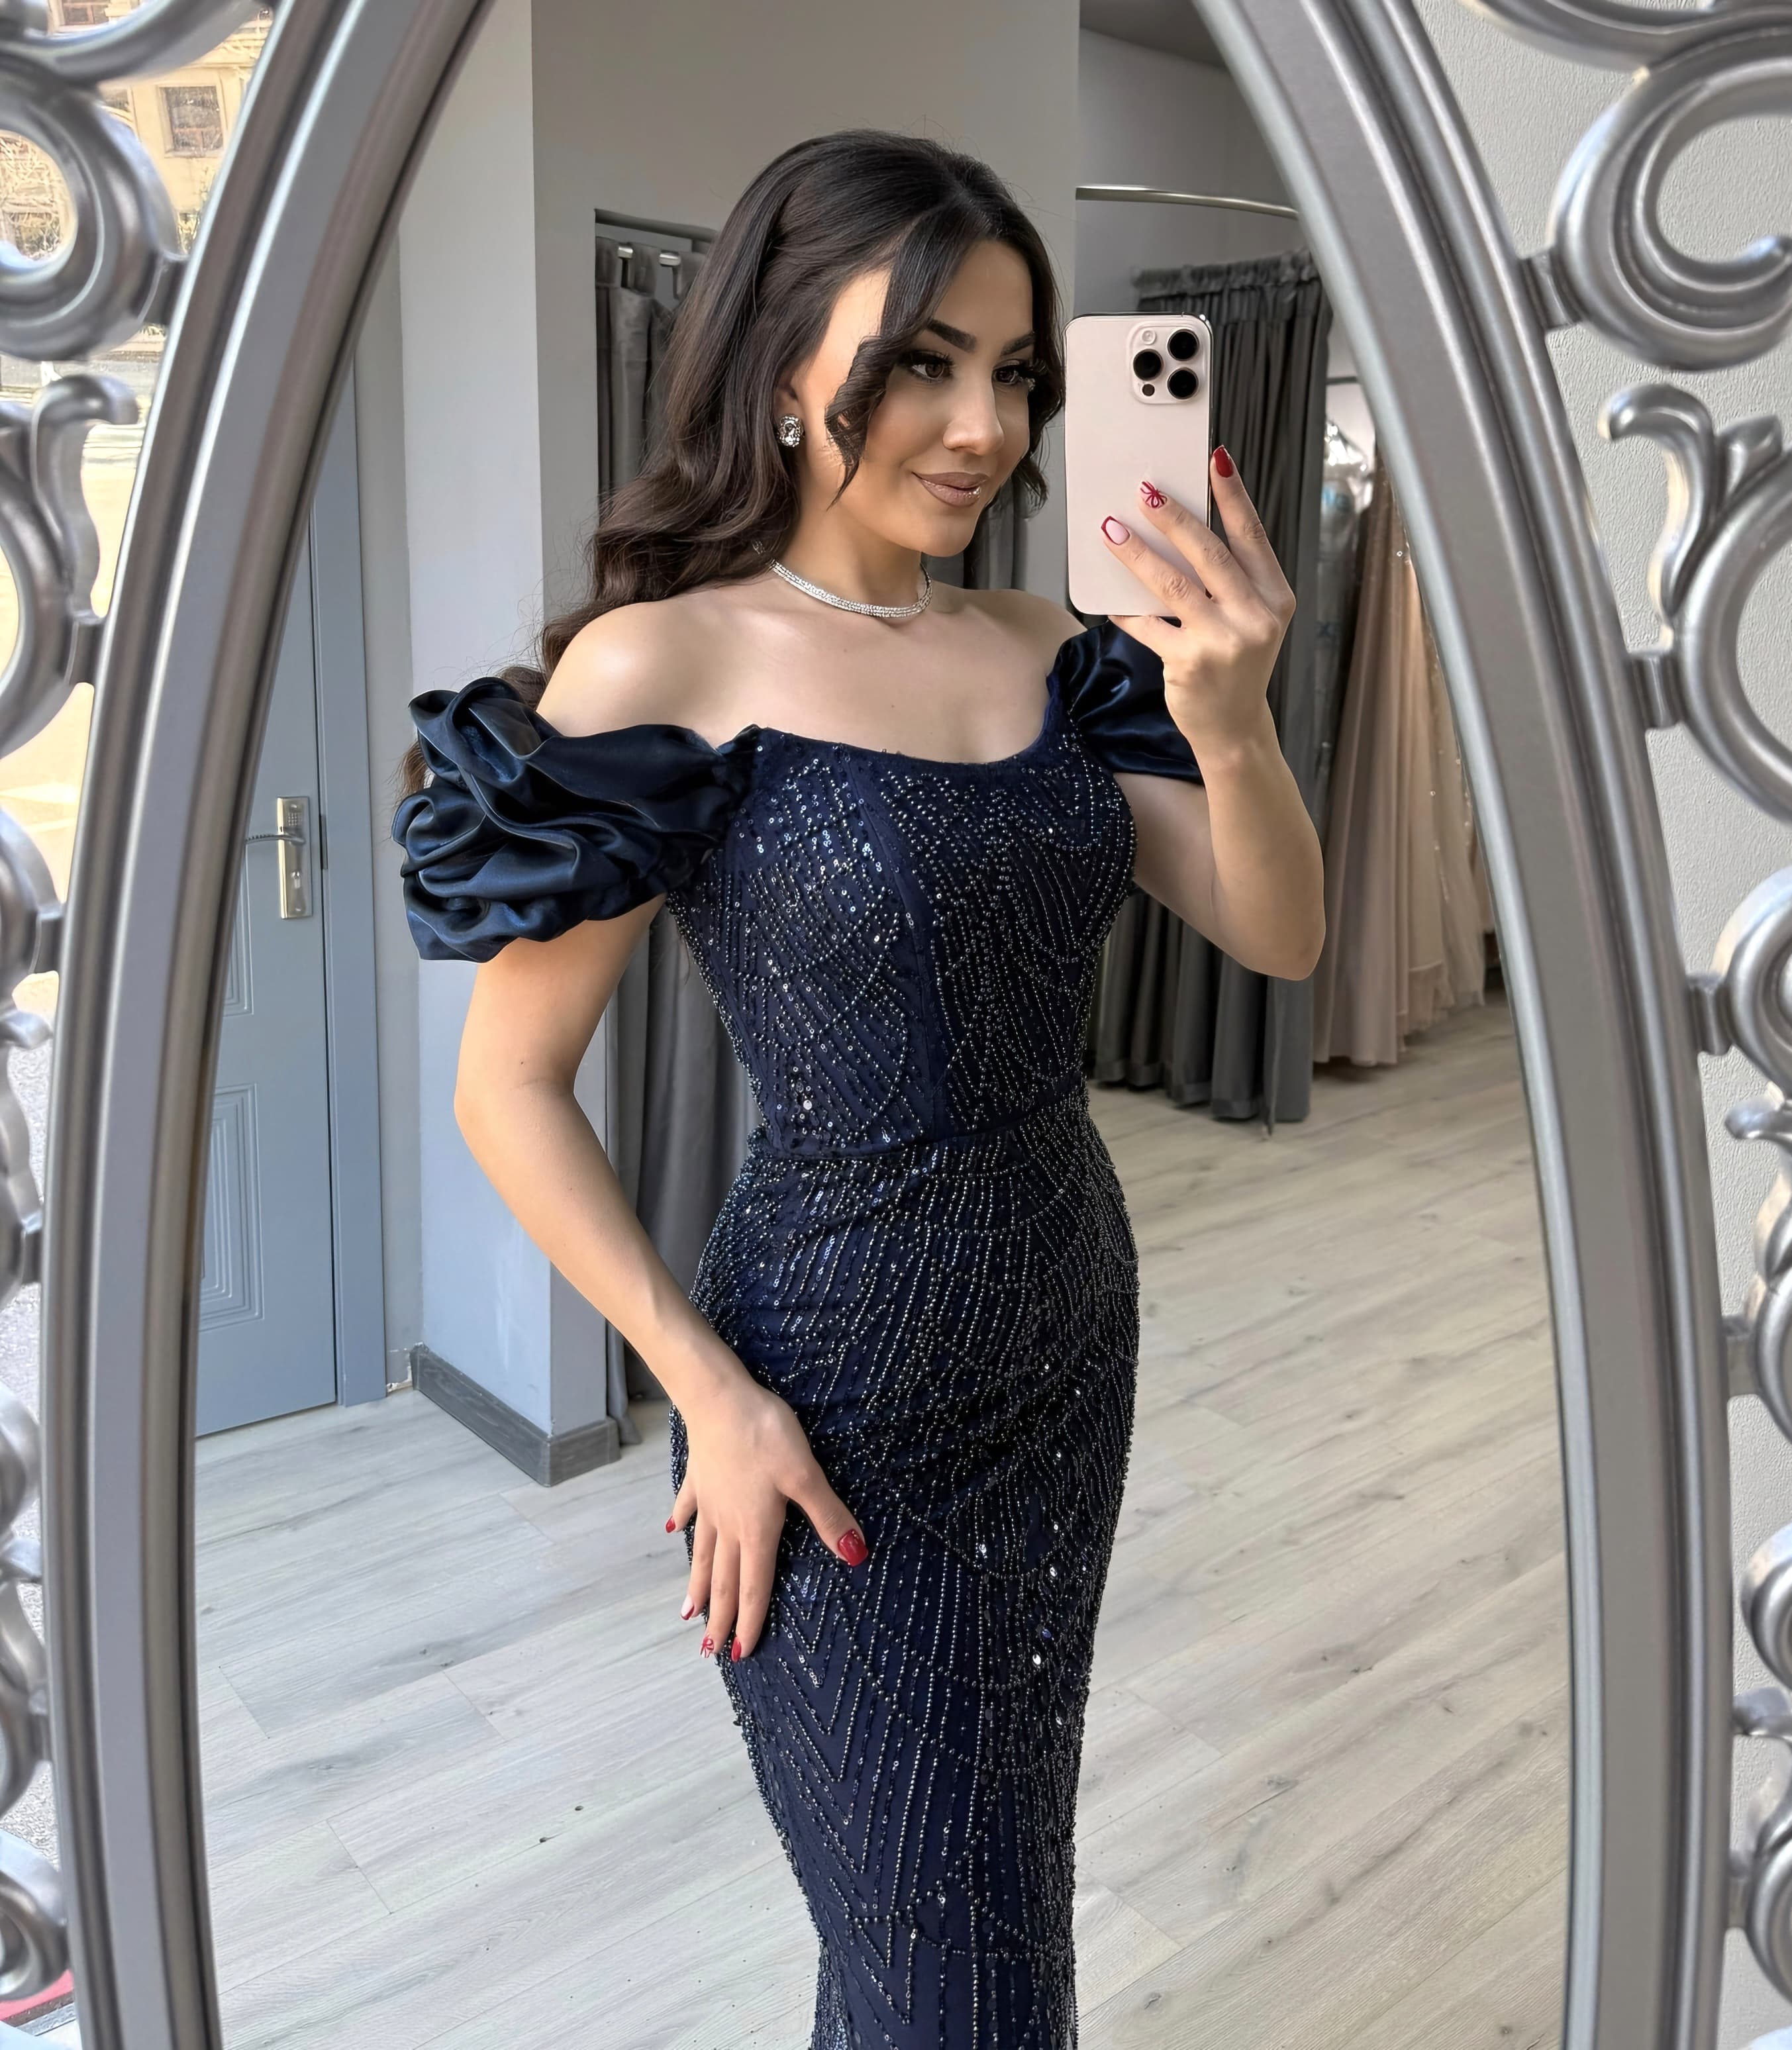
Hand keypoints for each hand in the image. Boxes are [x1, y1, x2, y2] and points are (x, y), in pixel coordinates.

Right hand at [665, 1363, 867, 1662]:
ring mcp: (709, 1502)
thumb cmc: (764, 1433)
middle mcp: (727, 1523)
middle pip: (724, 1579)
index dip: (750, 1621)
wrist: (718, 1396)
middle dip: (719, 1618)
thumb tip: (855, 1555)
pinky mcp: (698, 1477)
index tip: (741, 1654)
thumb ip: (828, 1516)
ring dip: (698, 1585)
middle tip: (710, 1652)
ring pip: (703, 1553)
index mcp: (756, 1528)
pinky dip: (680, 1524)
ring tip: (688, 1614)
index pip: (754, 1586)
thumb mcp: (805, 1473)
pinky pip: (688, 1509)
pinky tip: (671, 1532)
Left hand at [1098, 449, 1296, 764]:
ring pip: (1173, 585)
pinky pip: (1149, 626)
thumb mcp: (1250, 620)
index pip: (1252, 536)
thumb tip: (1181, 530)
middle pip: (1209, 554)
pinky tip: (1105, 594)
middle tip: (1145, 490)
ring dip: (1138, 554)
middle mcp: (1255, 617)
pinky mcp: (1190, 664)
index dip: (1233, 497)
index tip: (1215, 460)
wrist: (1234, 728)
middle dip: (1174, 518)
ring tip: (1111, 529)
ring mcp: (1223, 642)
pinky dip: (1124, 609)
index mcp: (1275, 597)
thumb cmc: (1236, 665)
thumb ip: (1229, 581)